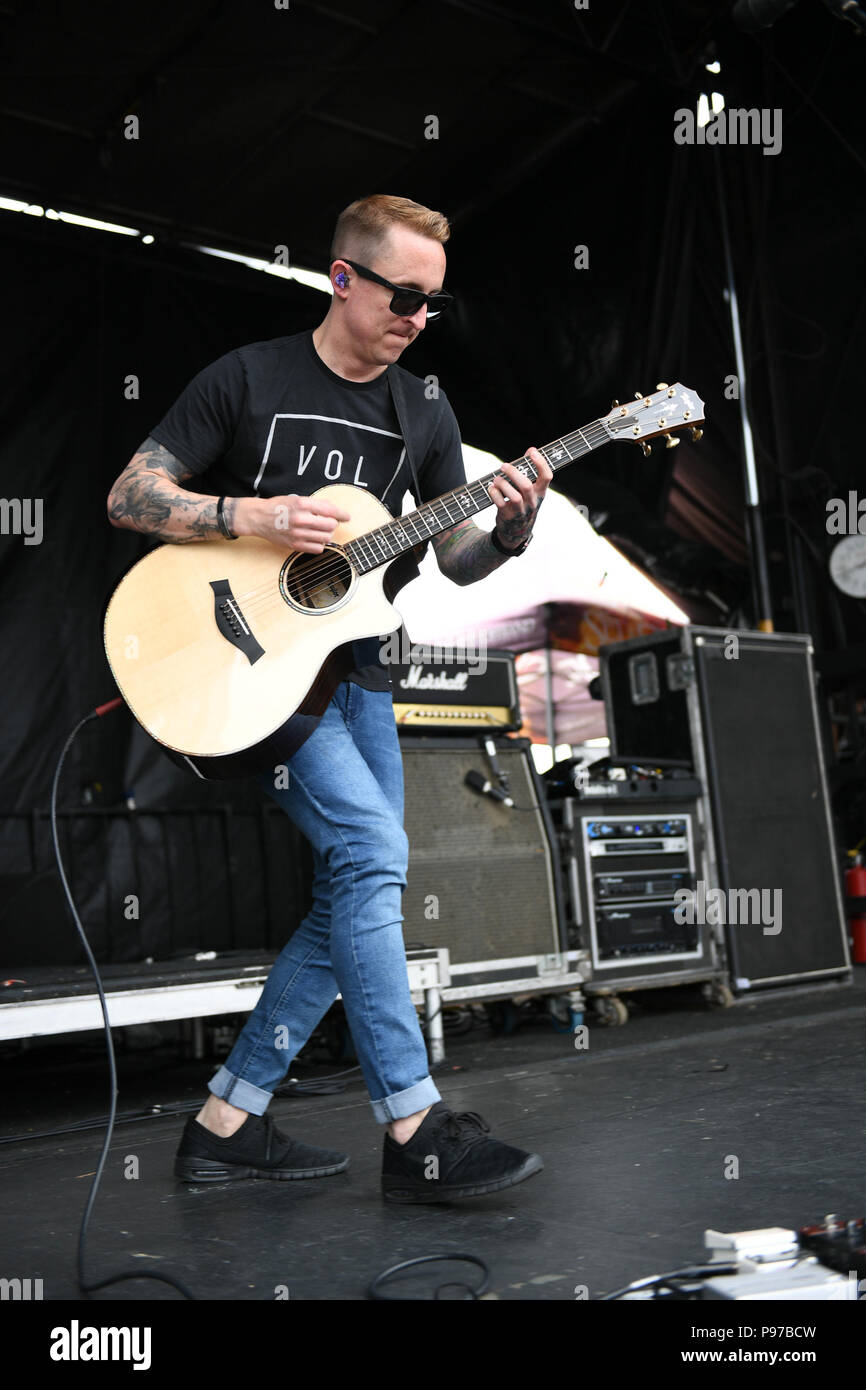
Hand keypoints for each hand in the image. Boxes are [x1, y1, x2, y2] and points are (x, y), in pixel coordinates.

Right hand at [235, 494, 350, 550]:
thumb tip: (335, 511)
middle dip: (333, 524)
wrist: (259, 518)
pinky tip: (314, 539)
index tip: (347, 517)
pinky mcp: (295, 545)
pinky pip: (317, 549)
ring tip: (320, 530)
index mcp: (302, 504)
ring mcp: (298, 533)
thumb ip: (316, 504)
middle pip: (331, 525)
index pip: (330, 510)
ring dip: (327, 534)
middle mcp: (301, 519)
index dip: (342, 514)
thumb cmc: (279, 507)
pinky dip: (319, 544)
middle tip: (329, 522)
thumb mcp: (297, 499)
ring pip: (326, 537)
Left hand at [487, 447, 551, 548]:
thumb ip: (530, 470)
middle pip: (526, 486)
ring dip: (502, 484)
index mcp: (540, 492)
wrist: (517, 530)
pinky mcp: (508, 515)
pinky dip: (494, 493)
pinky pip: (500, 503)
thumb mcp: (532, 490)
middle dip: (514, 473)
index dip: (541, 463)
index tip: (532, 452)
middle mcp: (532, 502)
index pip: (547, 476)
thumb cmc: (524, 502)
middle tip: (503, 466)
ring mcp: (521, 510)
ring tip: (496, 479)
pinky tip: (491, 488)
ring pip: (514, 496)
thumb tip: (531, 449)